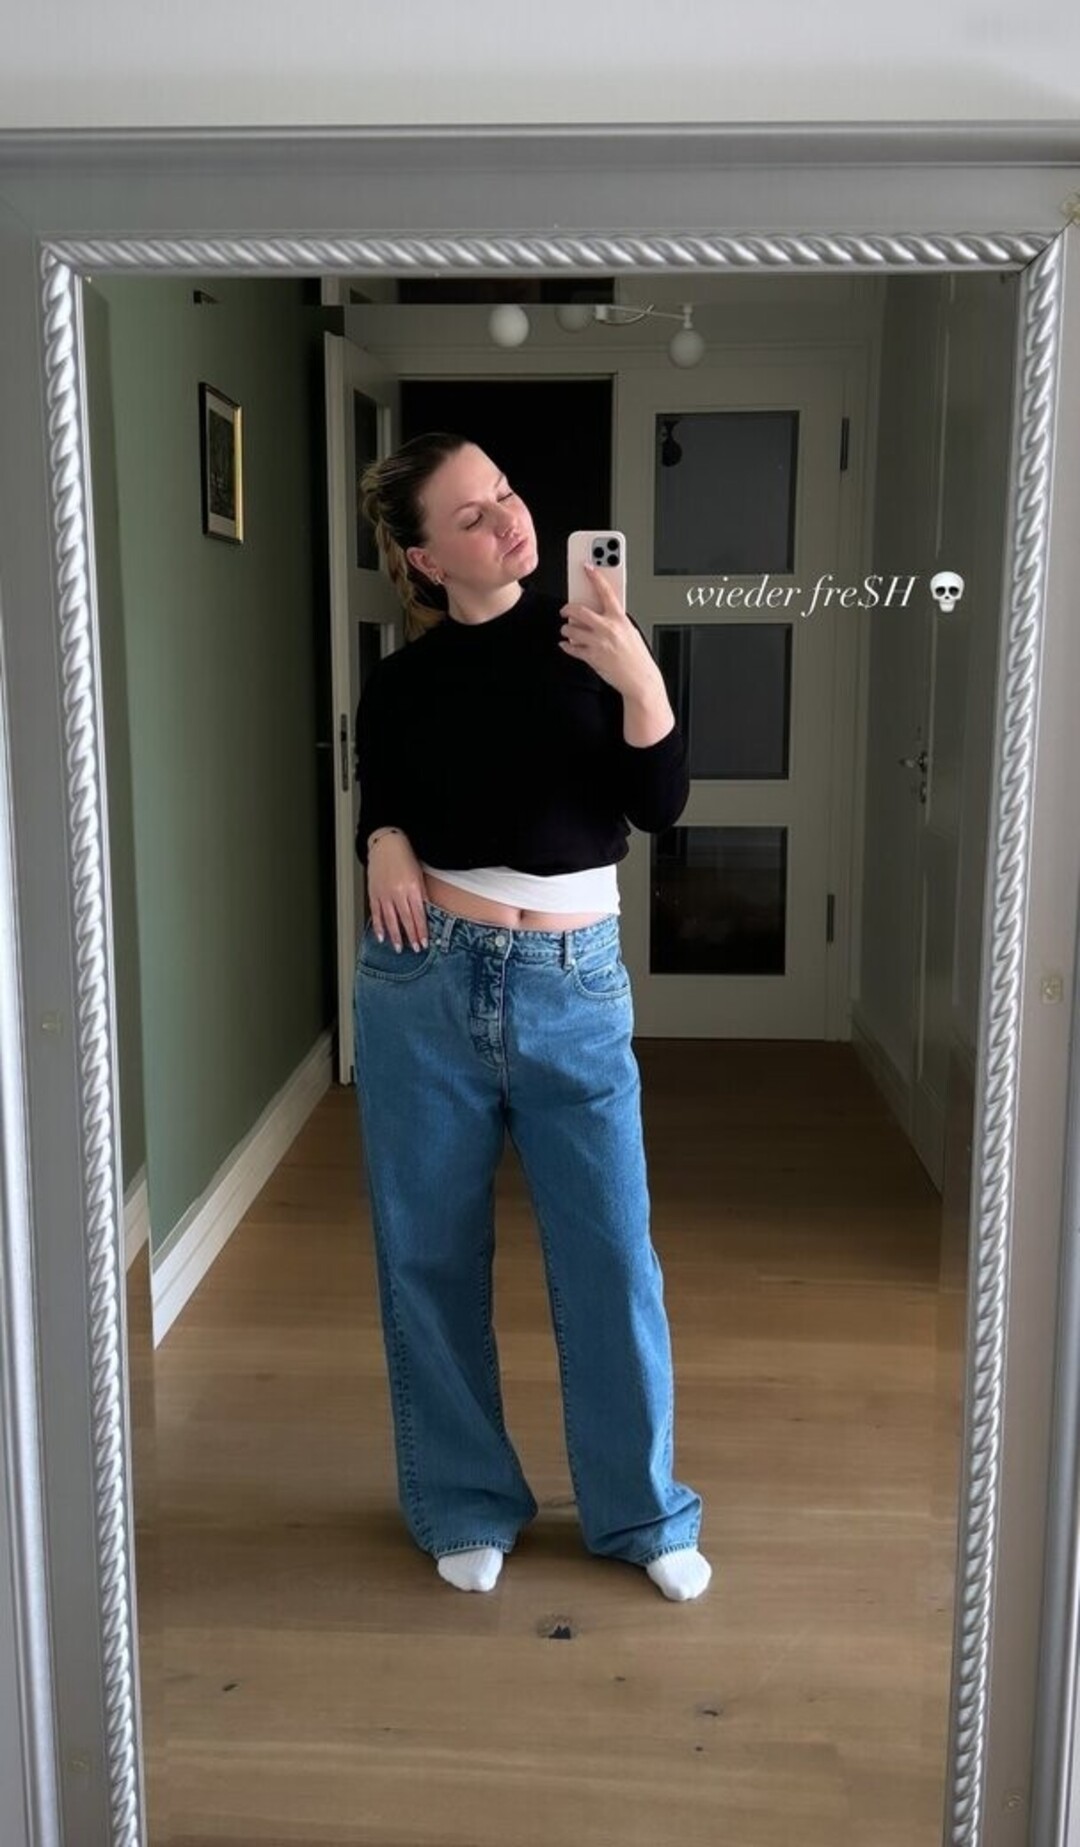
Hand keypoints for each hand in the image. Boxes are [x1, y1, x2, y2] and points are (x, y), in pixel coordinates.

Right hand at [367, 834, 428, 951]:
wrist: (387, 844)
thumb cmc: (405, 858)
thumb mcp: (419, 876)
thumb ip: (422, 895)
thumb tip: (425, 914)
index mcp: (413, 888)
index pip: (419, 915)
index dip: (422, 931)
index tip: (424, 942)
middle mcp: (398, 892)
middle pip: (406, 919)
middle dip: (411, 936)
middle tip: (415, 949)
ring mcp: (384, 893)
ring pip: (390, 919)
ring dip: (395, 935)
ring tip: (398, 948)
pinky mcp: (374, 893)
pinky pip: (376, 913)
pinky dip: (378, 926)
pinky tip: (381, 936)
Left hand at [559, 562, 659, 698]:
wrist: (640, 679)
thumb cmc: (637, 657)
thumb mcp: (630, 631)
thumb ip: (615, 619)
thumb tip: (599, 612)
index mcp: (620, 619)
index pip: (605, 591)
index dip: (595, 576)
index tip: (587, 566)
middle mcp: (608, 628)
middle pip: (579, 610)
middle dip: (567, 608)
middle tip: (565, 609)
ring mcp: (598, 643)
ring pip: (571, 629)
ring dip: (566, 629)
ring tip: (567, 629)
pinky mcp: (592, 657)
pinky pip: (571, 648)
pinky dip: (566, 646)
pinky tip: (566, 644)